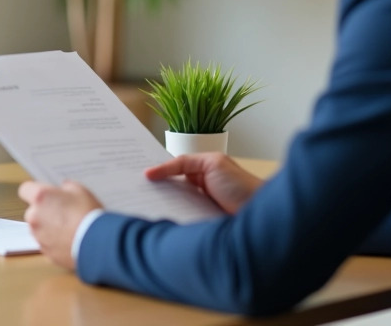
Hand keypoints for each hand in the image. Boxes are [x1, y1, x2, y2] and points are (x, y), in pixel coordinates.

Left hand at [18, 180, 101, 270]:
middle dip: (44, 211)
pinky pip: (47, 243)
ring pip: (39, 228)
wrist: (97, 243)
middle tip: (63, 211)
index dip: (34, 191)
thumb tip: (64, 189)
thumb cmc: (88, 214)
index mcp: (40, 198)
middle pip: (33, 211)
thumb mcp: (81, 191)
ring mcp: (38, 236)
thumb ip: (67, 187)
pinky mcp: (46, 252)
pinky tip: (70, 239)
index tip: (44, 193)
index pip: (25, 189)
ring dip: (48, 227)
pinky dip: (55, 241)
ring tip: (69, 227)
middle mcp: (34, 217)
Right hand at [144, 153, 264, 213]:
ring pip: (172, 205)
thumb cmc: (241, 185)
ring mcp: (198, 208)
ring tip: (138, 205)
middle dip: (152, 189)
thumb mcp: (211, 164)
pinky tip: (157, 220)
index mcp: (201, 170)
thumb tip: (151, 172)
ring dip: (159, 206)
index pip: (172, 168)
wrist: (260, 216)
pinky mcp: (199, 225)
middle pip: (169, 188)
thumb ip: (182, 164)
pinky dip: (170, 220)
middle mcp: (198, 188)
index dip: (155, 170)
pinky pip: (180, 220)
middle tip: (130, 189)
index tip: (132, 171)